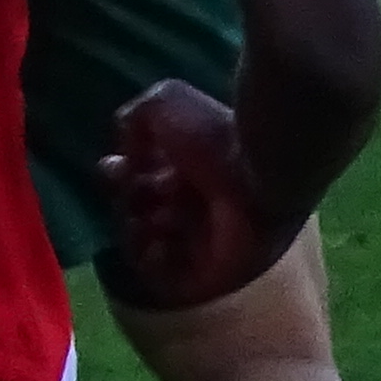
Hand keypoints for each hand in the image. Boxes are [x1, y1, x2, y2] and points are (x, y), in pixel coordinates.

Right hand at [94, 77, 284, 308]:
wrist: (263, 175)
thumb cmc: (215, 136)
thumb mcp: (163, 102)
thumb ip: (132, 119)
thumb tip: (124, 156)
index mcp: (189, 164)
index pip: (140, 175)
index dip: (120, 172)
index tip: (118, 166)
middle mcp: (193, 201)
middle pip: (139, 207)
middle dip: (127, 198)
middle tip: (138, 191)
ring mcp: (202, 240)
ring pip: (146, 242)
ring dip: (135, 229)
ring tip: (155, 217)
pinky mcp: (207, 274)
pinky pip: (165, 278)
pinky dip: (151, 262)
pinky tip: (158, 241)